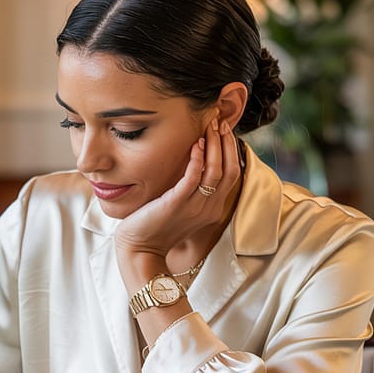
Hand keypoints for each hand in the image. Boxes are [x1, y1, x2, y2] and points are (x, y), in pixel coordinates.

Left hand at [114, 118, 242, 258]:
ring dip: (215, 145)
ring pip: (216, 171)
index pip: (232, 174)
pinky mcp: (177, 204)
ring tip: (210, 126)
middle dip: (226, 142)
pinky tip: (195, 143)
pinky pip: (193, 178)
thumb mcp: (181, 208)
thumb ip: (190, 190)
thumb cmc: (155, 229)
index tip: (224, 130)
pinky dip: (197, 159)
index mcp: (212, 209)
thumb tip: (193, 165)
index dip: (231, 149)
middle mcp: (209, 208)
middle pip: (230, 169)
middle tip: (220, 121)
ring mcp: (195, 207)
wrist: (140, 251)